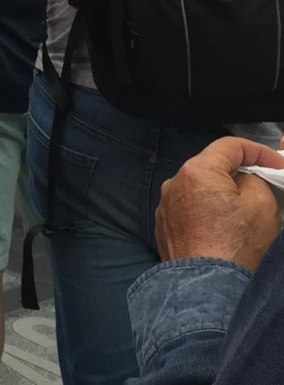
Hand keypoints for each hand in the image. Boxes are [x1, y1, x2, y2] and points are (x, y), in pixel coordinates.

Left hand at [155, 136, 283, 272]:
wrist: (207, 290)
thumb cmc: (237, 246)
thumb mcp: (262, 206)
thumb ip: (255, 180)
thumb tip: (244, 178)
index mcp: (196, 170)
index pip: (229, 146)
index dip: (258, 151)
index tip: (278, 165)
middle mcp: (174, 182)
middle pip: (211, 167)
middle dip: (239, 174)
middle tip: (264, 187)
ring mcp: (166, 205)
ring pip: (200, 190)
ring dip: (221, 195)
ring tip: (243, 214)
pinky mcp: (164, 227)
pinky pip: (190, 210)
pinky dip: (207, 213)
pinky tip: (222, 230)